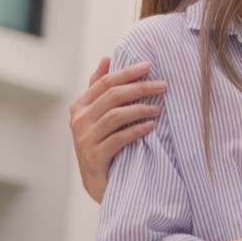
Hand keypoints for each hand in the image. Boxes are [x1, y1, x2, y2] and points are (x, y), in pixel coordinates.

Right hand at [70, 57, 165, 203]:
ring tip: (159, 109)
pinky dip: (137, 130)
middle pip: (112, 96)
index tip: (149, 65)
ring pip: (116, 115)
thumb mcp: (97, 115)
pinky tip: (151, 126)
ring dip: (141, 109)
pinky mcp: (94, 156)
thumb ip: (100, 88)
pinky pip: (119, 138)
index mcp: (79, 106)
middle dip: (140, 88)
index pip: (104, 82)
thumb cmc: (102, 143)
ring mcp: (84, 139)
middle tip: (163, 85)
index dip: (127, 72)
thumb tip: (107, 58)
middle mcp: (79, 120)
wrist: (98, 182)